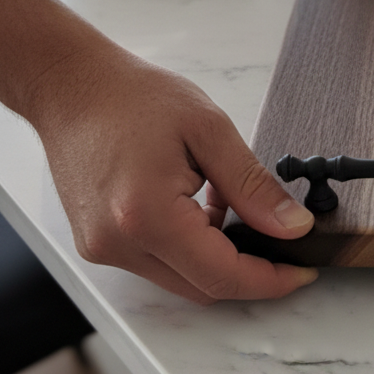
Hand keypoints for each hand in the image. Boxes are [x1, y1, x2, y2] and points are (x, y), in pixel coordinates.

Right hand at [36, 45, 316, 302]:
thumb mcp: (209, 130)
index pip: (222, 275)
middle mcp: (119, 243)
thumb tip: (293, 227)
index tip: (303, 272)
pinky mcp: (98, 245)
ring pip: (181, 279)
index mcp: (147, 216)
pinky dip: (188, 246)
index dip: (269, 280)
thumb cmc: (133, 97)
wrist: (71, 85)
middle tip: (280, 236)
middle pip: (202, 287)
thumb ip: (252, 186)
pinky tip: (196, 204)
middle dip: (248, 270)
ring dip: (216, 254)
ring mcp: (104, 249)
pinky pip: (158, 263)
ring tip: (224, 199)